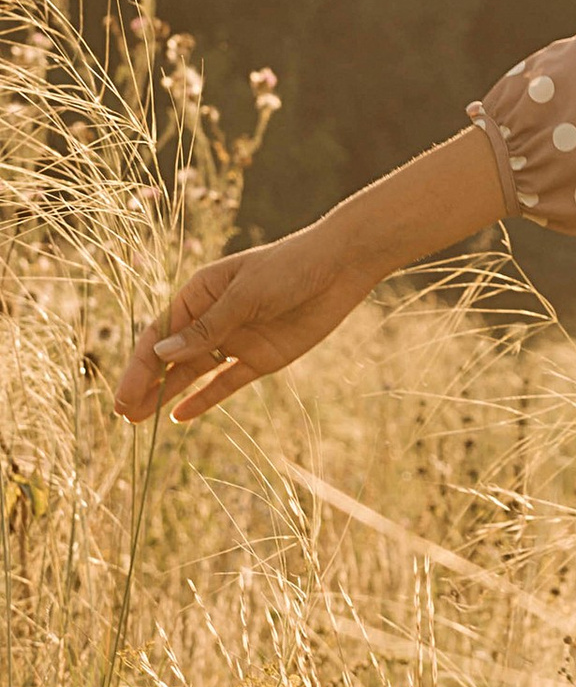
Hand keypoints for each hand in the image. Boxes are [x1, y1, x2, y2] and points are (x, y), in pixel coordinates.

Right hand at [116, 221, 380, 425]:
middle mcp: (213, 318)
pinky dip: (204, 399)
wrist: (341, 266)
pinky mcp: (260, 358)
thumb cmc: (289, 267)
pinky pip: (225, 382)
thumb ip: (207, 328)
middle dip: (146, 384)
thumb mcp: (246, 294)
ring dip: (167, 394)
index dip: (139, 366)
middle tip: (123, 414)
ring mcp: (236, 339)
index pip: (160, 334)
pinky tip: (180, 417)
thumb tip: (161, 355)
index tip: (124, 396)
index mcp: (200, 293)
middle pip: (171, 357)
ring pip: (193, 373)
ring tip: (140, 420)